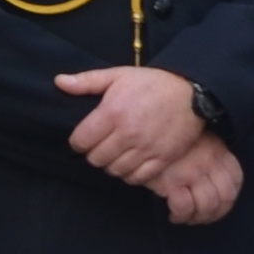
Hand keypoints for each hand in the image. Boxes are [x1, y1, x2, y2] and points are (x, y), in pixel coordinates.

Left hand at [53, 64, 209, 187]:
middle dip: (94, 154)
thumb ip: (87, 81)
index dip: (78, 142)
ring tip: (116, 155)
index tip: (85, 138)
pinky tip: (131, 163)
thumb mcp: (119, 75)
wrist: (195, 93)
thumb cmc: (154, 83)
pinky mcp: (162, 158)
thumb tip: (58, 82)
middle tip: (101, 146)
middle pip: (95, 159)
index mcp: (112, 113)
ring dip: (111, 165)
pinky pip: (137, 177)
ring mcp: (146, 148)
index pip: (80, 141)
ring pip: (114, 170)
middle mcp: (127, 134)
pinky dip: (130, 174)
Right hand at [147, 137, 243, 227]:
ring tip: (186, 218)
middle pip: (225, 198)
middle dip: (215, 214)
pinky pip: (184, 208)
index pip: (236, 181)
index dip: (229, 199)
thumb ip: (211, 158)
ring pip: (206, 206)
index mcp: (220, 153)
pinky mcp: (172, 182)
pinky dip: (181, 216)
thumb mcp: (199, 141)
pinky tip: (174, 215)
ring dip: (197, 218)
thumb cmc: (171, 138)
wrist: (146, 129)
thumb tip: (214, 182)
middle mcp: (210, 163)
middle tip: (201, 218)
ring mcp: (192, 173)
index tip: (218, 206)